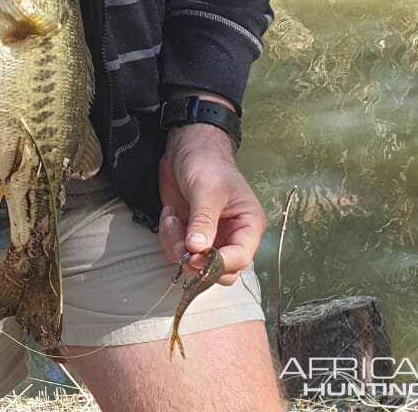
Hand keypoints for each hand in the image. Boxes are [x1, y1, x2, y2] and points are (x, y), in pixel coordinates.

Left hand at [157, 124, 266, 285]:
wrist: (186, 146)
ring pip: (196, 265)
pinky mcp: (189, 234)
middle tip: (181, 244)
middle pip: (220, 272)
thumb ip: (203, 220)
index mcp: (248, 225)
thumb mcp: (207, 189)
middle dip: (197, 262)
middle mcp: (232, 236)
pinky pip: (179, 252)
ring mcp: (210, 237)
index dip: (219, 263)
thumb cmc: (207, 162)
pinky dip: (169, 239)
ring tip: (171, 220)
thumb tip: (198, 250)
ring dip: (178, 248)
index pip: (240, 258)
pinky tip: (169, 216)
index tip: (197, 254)